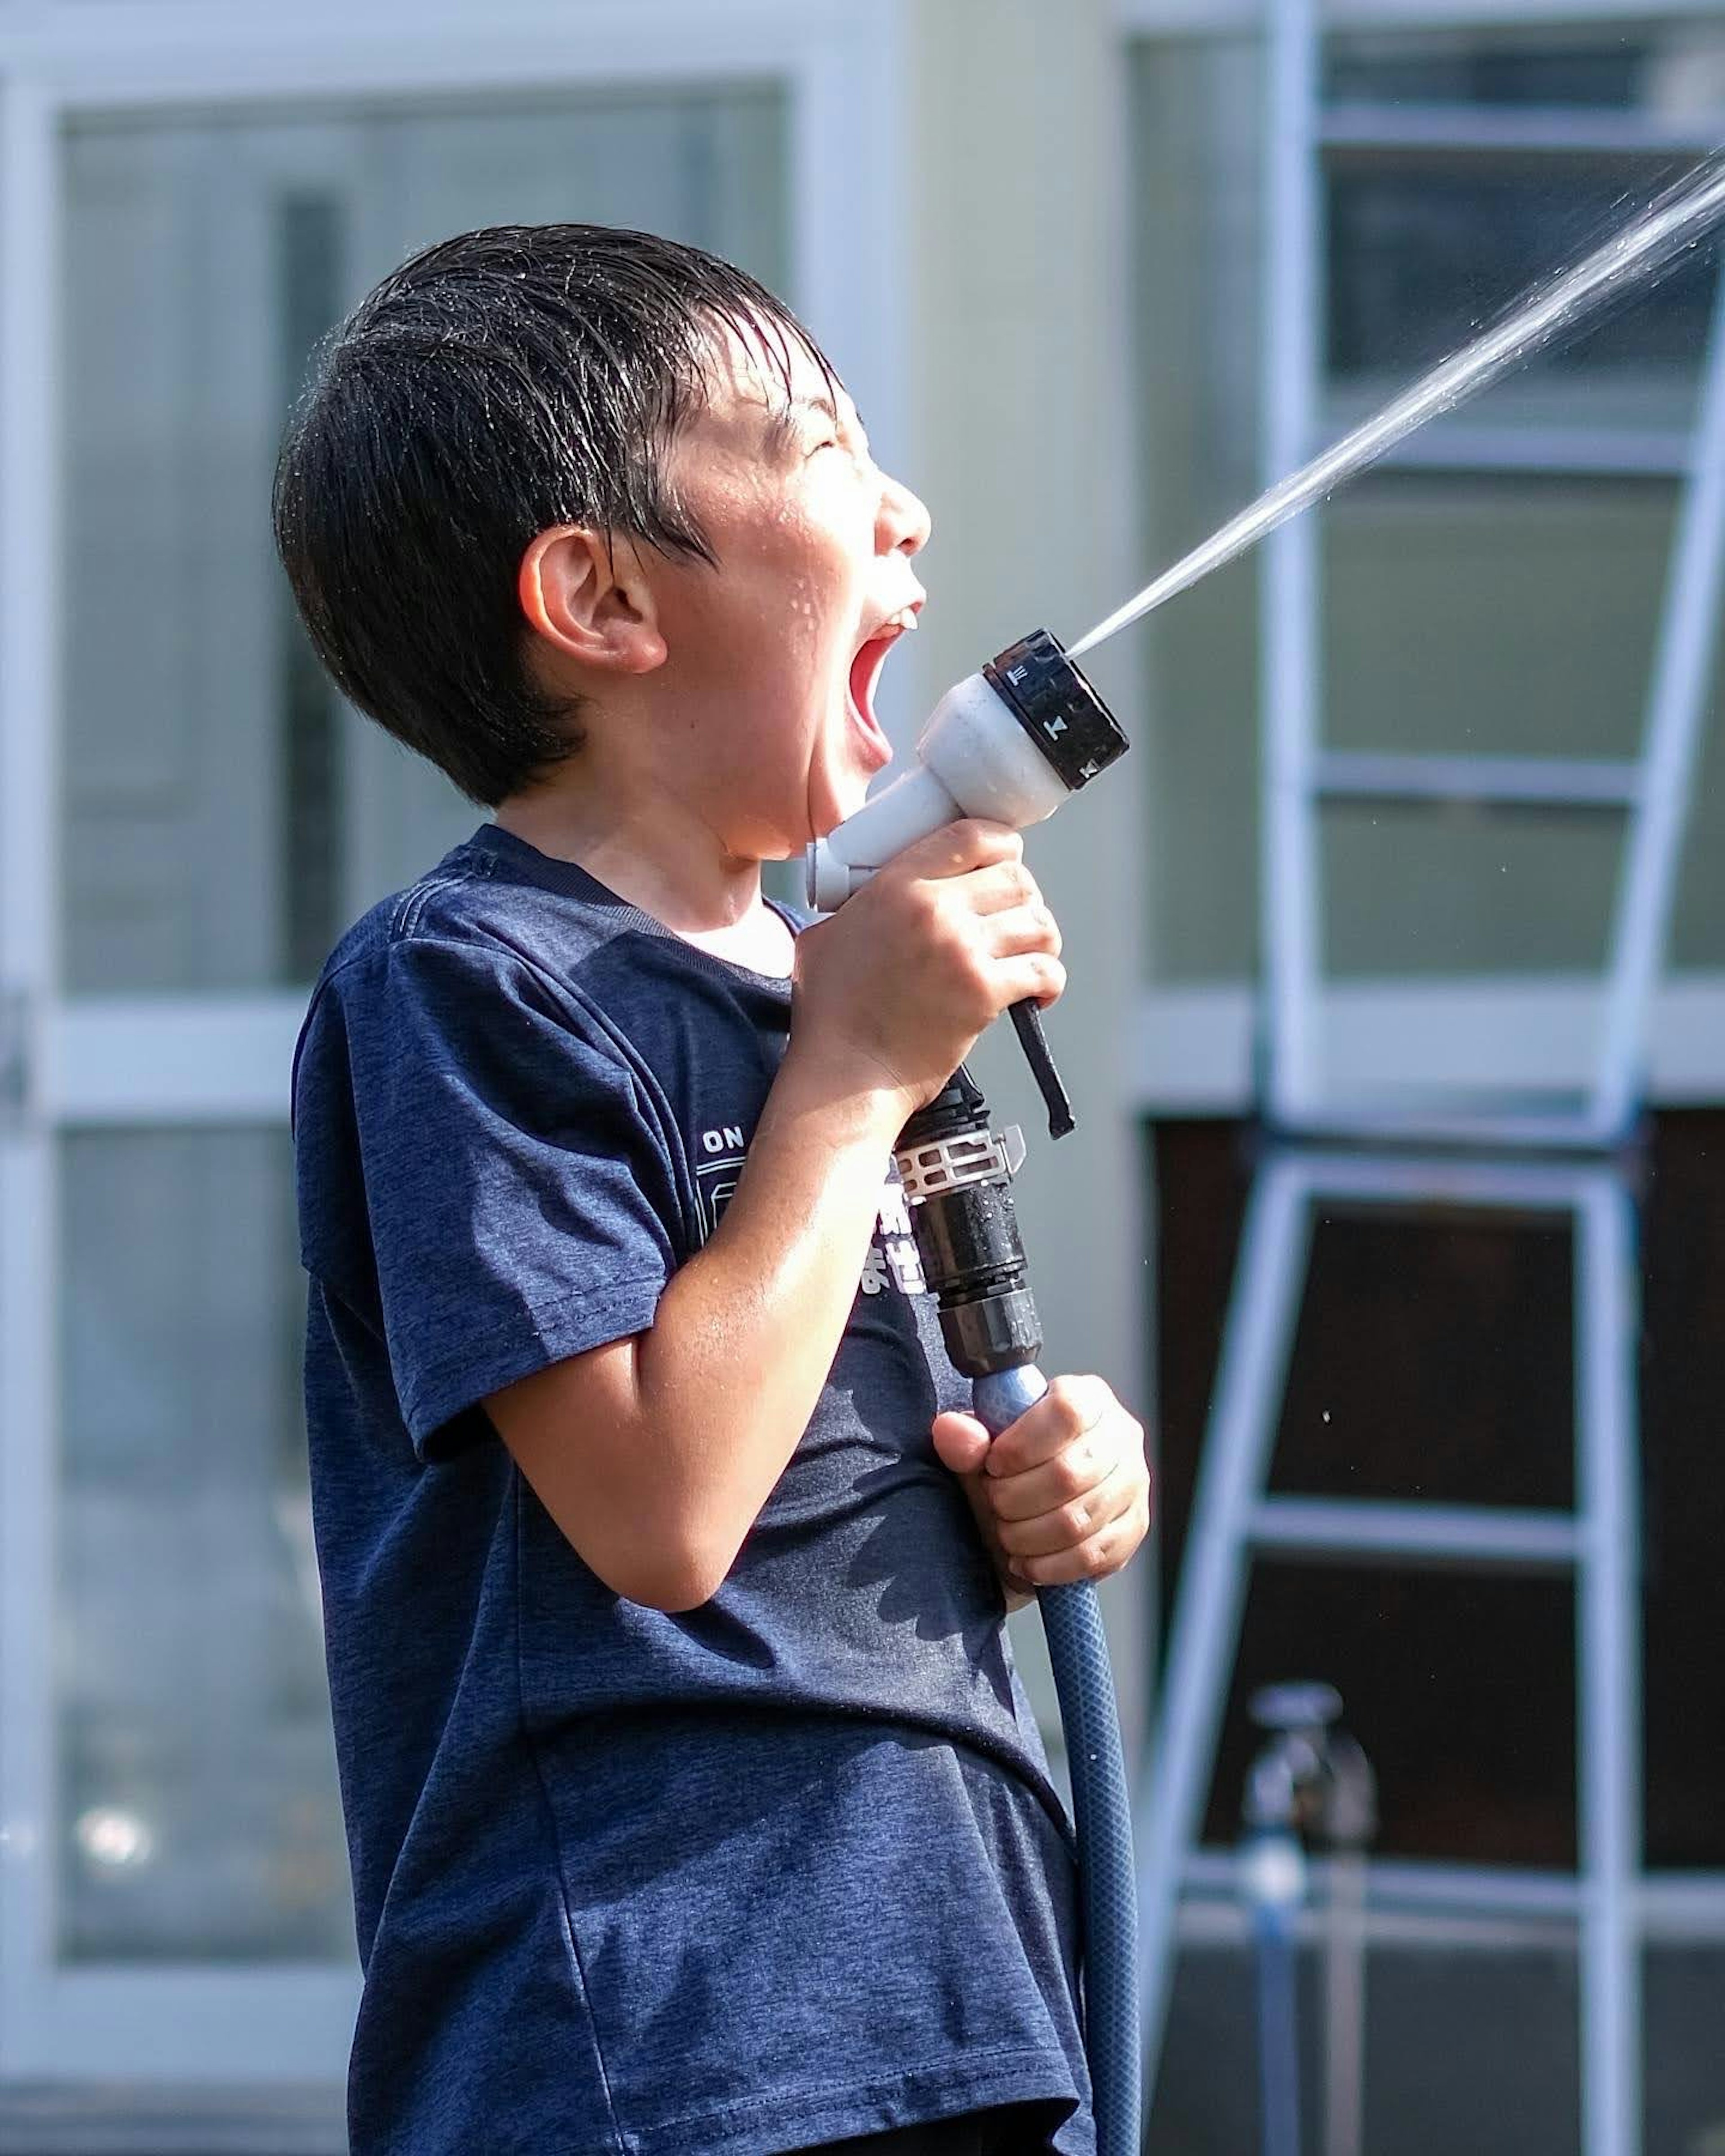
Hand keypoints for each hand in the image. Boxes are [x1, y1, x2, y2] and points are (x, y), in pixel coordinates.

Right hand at [787, 820, 1063, 1121]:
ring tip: (1029, 952)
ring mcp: (963, 953)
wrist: (845, 1075)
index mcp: (897, 886)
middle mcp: (935, 911)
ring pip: (1037, 922)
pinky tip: (1038, 991)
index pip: (971, 835)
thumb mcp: (826, 935)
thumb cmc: (831, 1014)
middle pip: (1015, 878)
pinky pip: (1043, 971)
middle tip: (1014, 917)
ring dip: (1041, 937)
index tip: (1006, 857)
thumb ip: (857, 906)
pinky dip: (1049, 980)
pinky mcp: (984, 995)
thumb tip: (872, 895)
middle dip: (1024, 896)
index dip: (1002, 843)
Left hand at [931, 1374, 1150, 1602]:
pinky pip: (1094, 1556)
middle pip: (1069, 1474)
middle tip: (993, 1502)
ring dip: (1028, 1536)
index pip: (1066, 1413)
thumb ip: (962, 1437)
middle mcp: (1121, 1435)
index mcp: (1086, 1397)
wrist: (1028, 1504)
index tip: (993, 1465)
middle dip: (1015, 1498)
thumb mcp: (978, 1446)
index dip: (1023, 1444)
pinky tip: (1027, 1561)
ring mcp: (1134, 1482)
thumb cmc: (1007, 1465)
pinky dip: (1051, 1566)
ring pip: (1079, 1520)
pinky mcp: (1134, 1527)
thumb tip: (953, 1432)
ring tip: (1006, 1531)